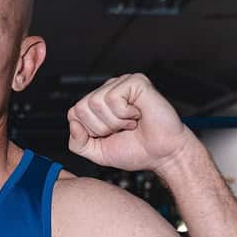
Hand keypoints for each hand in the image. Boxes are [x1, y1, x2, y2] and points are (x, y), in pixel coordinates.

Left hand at [67, 73, 191, 172]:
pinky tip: (138, 115)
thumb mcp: (97, 153)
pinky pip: (113, 97)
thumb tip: (73, 123)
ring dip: (115, 122)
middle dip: (101, 128)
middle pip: (82, 108)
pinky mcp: (135, 81)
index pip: (73, 114)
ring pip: (95, 102)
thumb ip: (78, 143)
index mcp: (97, 104)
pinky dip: (125, 114)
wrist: (163, 154)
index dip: (90, 132)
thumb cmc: (135, 151)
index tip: (109, 136)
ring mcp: (121, 83)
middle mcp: (107, 90)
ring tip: (130, 123)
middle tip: (121, 130)